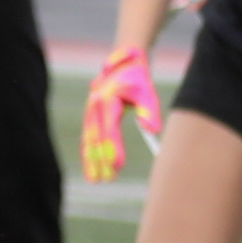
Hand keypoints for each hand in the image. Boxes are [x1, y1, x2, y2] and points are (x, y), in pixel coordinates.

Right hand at [82, 45, 163, 182]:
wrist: (122, 62)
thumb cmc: (137, 77)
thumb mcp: (147, 91)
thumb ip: (149, 111)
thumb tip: (153, 131)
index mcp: (107, 101)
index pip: (110, 131)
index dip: (113, 149)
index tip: (118, 167)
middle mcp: (95, 107)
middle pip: (96, 139)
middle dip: (100, 161)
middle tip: (105, 180)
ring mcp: (90, 111)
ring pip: (89, 140)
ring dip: (91, 160)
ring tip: (94, 179)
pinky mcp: (91, 114)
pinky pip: (88, 136)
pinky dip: (89, 152)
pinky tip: (91, 166)